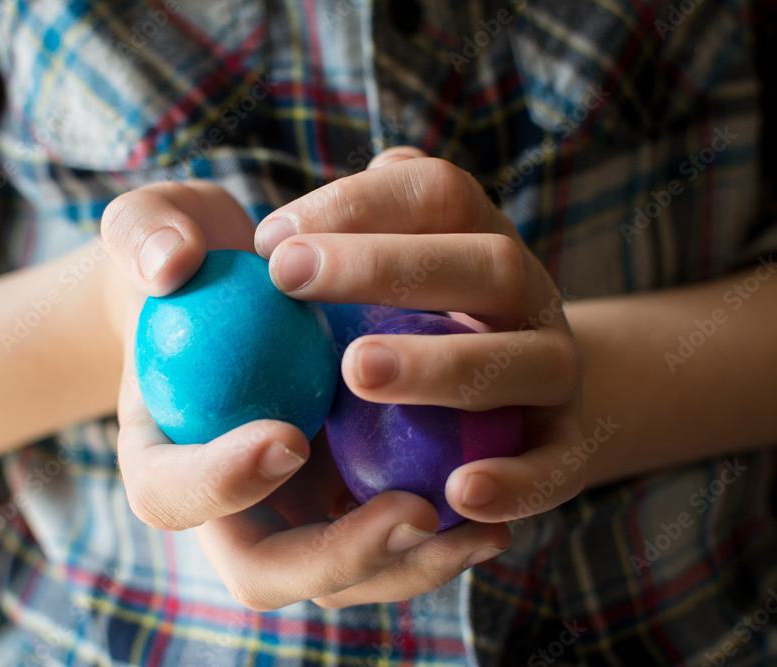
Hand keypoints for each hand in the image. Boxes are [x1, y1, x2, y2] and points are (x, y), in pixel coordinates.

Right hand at [102, 179, 509, 610]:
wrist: (232, 283)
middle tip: (411, 511)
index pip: (170, 495)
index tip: (286, 436)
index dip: (220, 482)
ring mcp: (289, 511)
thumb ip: (145, 233)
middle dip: (338, 554)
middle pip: (265, 572)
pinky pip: (388, 548)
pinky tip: (492, 517)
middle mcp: (224, 503)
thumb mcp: (152, 225)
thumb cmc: (191, 257)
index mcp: (159, 452)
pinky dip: (437, 543)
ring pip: (342, 580)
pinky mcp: (343, 502)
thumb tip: (173, 264)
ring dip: (408, 564)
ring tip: (475, 526)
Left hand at [255, 147, 586, 527]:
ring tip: (357, 371)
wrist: (522, 403)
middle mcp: (528, 294)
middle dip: (386, 266)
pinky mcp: (568, 448)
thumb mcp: (386, 280)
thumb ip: (346, 245)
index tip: (267, 240)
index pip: (437, 193)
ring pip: (524, 360)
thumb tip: (270, 244)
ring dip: (441, 364)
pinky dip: (517, 482)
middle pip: (485, 263)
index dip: (357, 203)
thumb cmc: (417, 331)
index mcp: (481, 239)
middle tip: (289, 275)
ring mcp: (555, 369)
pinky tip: (458, 495)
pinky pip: (556, 467)